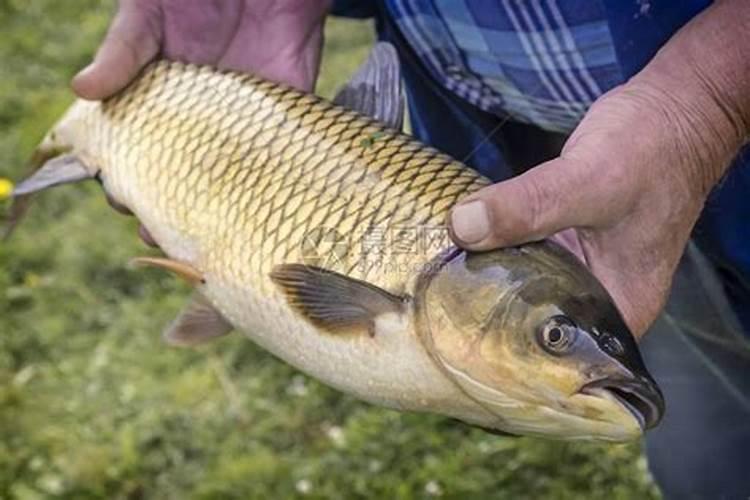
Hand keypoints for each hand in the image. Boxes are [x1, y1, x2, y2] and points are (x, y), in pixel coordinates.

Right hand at [75, 0, 329, 244]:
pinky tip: (266, 211)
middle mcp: (205, 121)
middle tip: (167, 232)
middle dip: (175, 209)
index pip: (144, 152)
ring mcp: (246, 121)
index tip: (126, 201)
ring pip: (234, 180)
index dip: (132, 181)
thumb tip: (82, 90)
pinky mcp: (289, 110)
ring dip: (224, 212)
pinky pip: (285, 155)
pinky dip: (278, 184)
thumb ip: (124, 51)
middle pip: (187, 177)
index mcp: (164, 102)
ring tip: (213, 237)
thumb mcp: (148, 14)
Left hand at [448, 0, 749, 337]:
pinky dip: (493, 245)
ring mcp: (578, 269)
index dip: (503, 346)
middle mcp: (595, 298)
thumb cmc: (652, 151)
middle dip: (483, 309)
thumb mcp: (590, 181)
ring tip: (436, 273)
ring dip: (483, 273)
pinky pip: (519, 252)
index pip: (556, 355)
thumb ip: (530, 206)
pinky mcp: (560, 240)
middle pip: (530, 321)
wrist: (671, 111)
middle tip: (433, 297)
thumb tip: (463, 227)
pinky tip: (459, 240)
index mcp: (618, 310)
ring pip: (519, 284)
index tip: (451, 326)